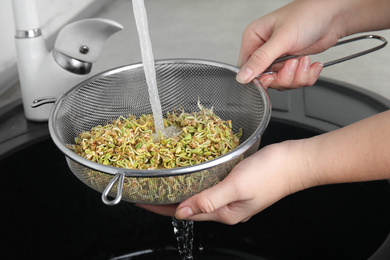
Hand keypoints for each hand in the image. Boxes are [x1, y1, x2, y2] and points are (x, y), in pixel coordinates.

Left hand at [137, 140, 305, 223]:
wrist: (296, 161)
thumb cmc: (272, 173)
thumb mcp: (236, 187)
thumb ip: (208, 199)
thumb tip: (181, 212)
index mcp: (225, 213)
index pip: (185, 213)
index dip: (161, 207)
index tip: (142, 201)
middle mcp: (226, 208)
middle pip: (189, 206)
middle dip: (167, 199)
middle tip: (149, 188)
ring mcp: (232, 196)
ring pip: (199, 194)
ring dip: (181, 188)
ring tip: (164, 180)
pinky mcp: (237, 183)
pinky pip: (210, 183)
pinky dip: (196, 178)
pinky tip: (192, 171)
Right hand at [236, 0, 345, 88]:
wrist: (335, 14)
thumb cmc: (308, 14)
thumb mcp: (282, 38)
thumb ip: (260, 59)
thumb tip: (242, 76)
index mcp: (254, 38)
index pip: (246, 67)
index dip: (259, 77)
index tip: (272, 77)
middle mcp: (264, 49)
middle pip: (265, 79)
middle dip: (283, 77)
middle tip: (293, 64)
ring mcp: (279, 57)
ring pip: (281, 82)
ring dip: (297, 76)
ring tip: (304, 61)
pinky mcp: (292, 64)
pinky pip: (294, 81)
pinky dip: (306, 76)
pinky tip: (310, 64)